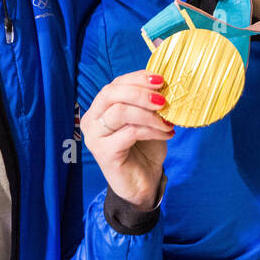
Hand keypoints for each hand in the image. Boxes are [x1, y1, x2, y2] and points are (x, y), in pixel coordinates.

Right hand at [81, 70, 173, 210]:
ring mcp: (95, 137)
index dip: (138, 78)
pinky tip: (167, 134)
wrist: (144, 181)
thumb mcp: (148, 119)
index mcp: (100, 107)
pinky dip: (152, 130)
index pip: (115, 84)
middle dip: (140, 93)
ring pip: (120, 112)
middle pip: (111, 94)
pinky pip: (130, 132)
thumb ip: (149, 101)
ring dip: (149, 114)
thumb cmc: (145, 147)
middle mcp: (92, 120)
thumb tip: (165, 83)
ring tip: (167, 121)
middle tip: (163, 100)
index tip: (160, 80)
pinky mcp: (104, 153)